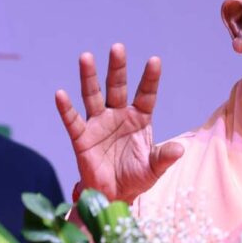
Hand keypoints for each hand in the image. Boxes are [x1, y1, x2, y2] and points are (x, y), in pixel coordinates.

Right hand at [55, 43, 183, 203]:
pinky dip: (66, 108)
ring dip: (89, 77)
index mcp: (140, 119)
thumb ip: (165, 157)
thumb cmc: (137, 177)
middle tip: (118, 47)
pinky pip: (72, 121)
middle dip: (118, 68)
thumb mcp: (155, 169)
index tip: (154, 60)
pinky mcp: (82, 138)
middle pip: (118, 87)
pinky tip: (61, 94)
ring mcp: (99, 124)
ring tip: (86, 57)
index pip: (146, 94)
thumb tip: (180, 149)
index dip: (150, 78)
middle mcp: (118, 116)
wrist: (114, 195)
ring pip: (93, 96)